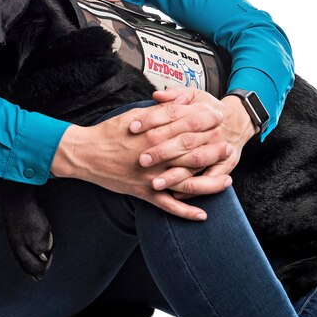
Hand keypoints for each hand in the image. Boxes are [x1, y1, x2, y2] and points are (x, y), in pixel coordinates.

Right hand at [51, 101, 232, 220]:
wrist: (86, 153)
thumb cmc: (110, 132)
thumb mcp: (135, 114)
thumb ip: (161, 110)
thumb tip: (183, 101)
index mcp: (153, 133)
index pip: (186, 126)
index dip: (205, 122)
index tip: (220, 118)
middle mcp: (155, 155)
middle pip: (191, 154)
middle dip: (214, 151)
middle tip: (230, 148)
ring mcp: (150, 176)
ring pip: (185, 182)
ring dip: (209, 183)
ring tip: (226, 181)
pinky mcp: (143, 192)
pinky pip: (168, 205)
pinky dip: (185, 211)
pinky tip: (202, 215)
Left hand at [130, 88, 255, 198]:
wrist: (239, 122)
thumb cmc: (210, 109)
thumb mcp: (196, 95)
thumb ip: (175, 95)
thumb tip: (157, 95)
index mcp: (201, 111)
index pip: (173, 114)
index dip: (152, 119)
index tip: (133, 127)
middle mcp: (210, 131)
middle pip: (184, 141)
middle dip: (162, 152)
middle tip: (142, 160)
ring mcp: (218, 149)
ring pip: (195, 163)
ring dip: (175, 175)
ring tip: (155, 183)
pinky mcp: (224, 166)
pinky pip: (208, 180)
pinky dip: (194, 190)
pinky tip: (175, 196)